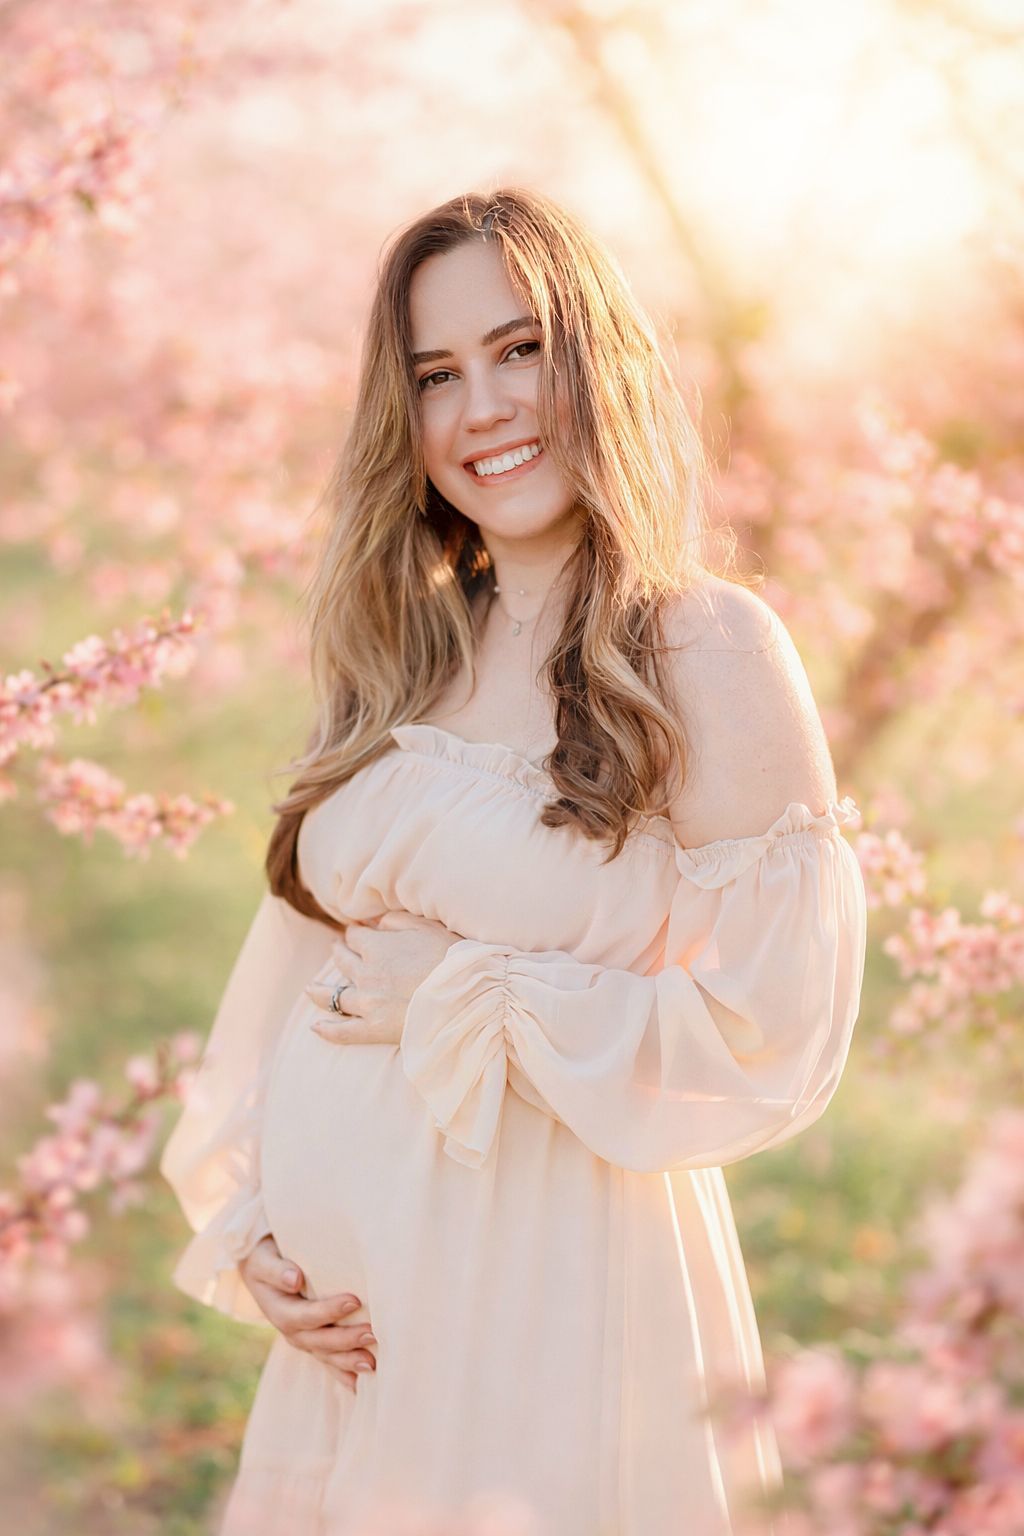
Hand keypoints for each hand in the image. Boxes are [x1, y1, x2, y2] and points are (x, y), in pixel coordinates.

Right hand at [237, 1234, 375, 1394]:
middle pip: (319, 1341)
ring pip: (326, 1356)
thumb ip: (277, 1270)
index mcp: (279, 1311)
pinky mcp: (314, 1343)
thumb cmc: (265, 1261)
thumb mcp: (264, 1261)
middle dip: (345, 1340)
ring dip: (349, 1361)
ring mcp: (303, 1340)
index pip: (305, 1316)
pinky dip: (344, 1375)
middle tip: (372, 1334)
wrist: (260, 1271)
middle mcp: (291, 1332)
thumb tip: (295, 1279)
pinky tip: (361, 1386)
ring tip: (372, 1364)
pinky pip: (329, 1362)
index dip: (328, 1311)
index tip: (354, 1300)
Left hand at [304, 909, 463, 1046]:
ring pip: (334, 995)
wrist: (467, 995)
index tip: (357, 932)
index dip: (356, 933)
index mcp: (377, 946)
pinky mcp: (375, 1029)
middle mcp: (366, 973)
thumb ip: (395, 921)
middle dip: (338, 953)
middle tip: (336, 951)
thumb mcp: (425, 925)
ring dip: (320, 990)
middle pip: (342, 961)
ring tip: (311, 988)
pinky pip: (343, 1031)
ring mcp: (368, 1003)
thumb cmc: (451, 957)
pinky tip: (315, 1027)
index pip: (355, 936)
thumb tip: (374, 922)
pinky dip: (327, 1029)